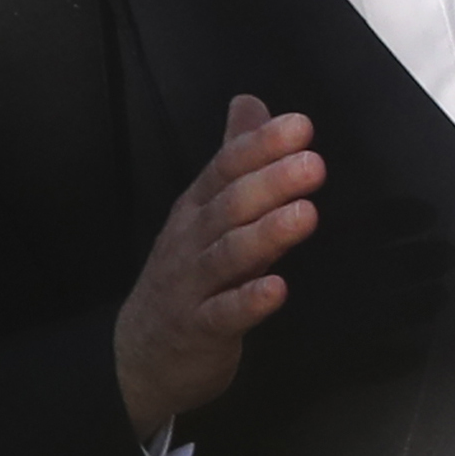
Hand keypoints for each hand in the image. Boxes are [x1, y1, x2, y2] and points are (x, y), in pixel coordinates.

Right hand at [117, 95, 321, 439]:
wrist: (141, 352)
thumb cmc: (188, 274)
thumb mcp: (207, 211)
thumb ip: (234, 159)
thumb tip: (251, 102)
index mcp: (197, 209)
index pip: (226, 169)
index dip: (260, 146)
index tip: (301, 125)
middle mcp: (191, 240)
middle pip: (228, 206)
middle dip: (270, 183)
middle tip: (313, 163)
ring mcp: (192, 285)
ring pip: (227, 255)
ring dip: (267, 234)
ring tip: (305, 215)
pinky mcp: (200, 328)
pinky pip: (224, 313)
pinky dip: (249, 302)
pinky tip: (278, 289)